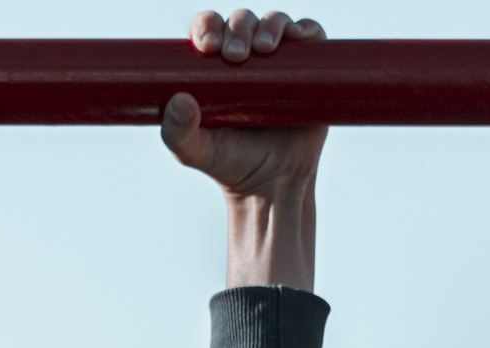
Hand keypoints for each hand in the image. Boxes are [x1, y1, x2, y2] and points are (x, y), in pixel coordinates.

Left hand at [165, 11, 327, 289]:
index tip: (207, 46)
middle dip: (237, 28)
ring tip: (263, 48)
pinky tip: (299, 37)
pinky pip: (311, 35)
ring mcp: (280, 60)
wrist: (272, 185)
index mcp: (214, 65)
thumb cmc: (229, 165)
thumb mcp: (194, 153)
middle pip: (241, 21)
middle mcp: (247, 55)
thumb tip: (179, 101)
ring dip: (269, 25)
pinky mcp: (309, 69)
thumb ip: (177, 133)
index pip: (209, 28)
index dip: (207, 26)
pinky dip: (306, 29)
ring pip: (274, 22)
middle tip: (235, 56)